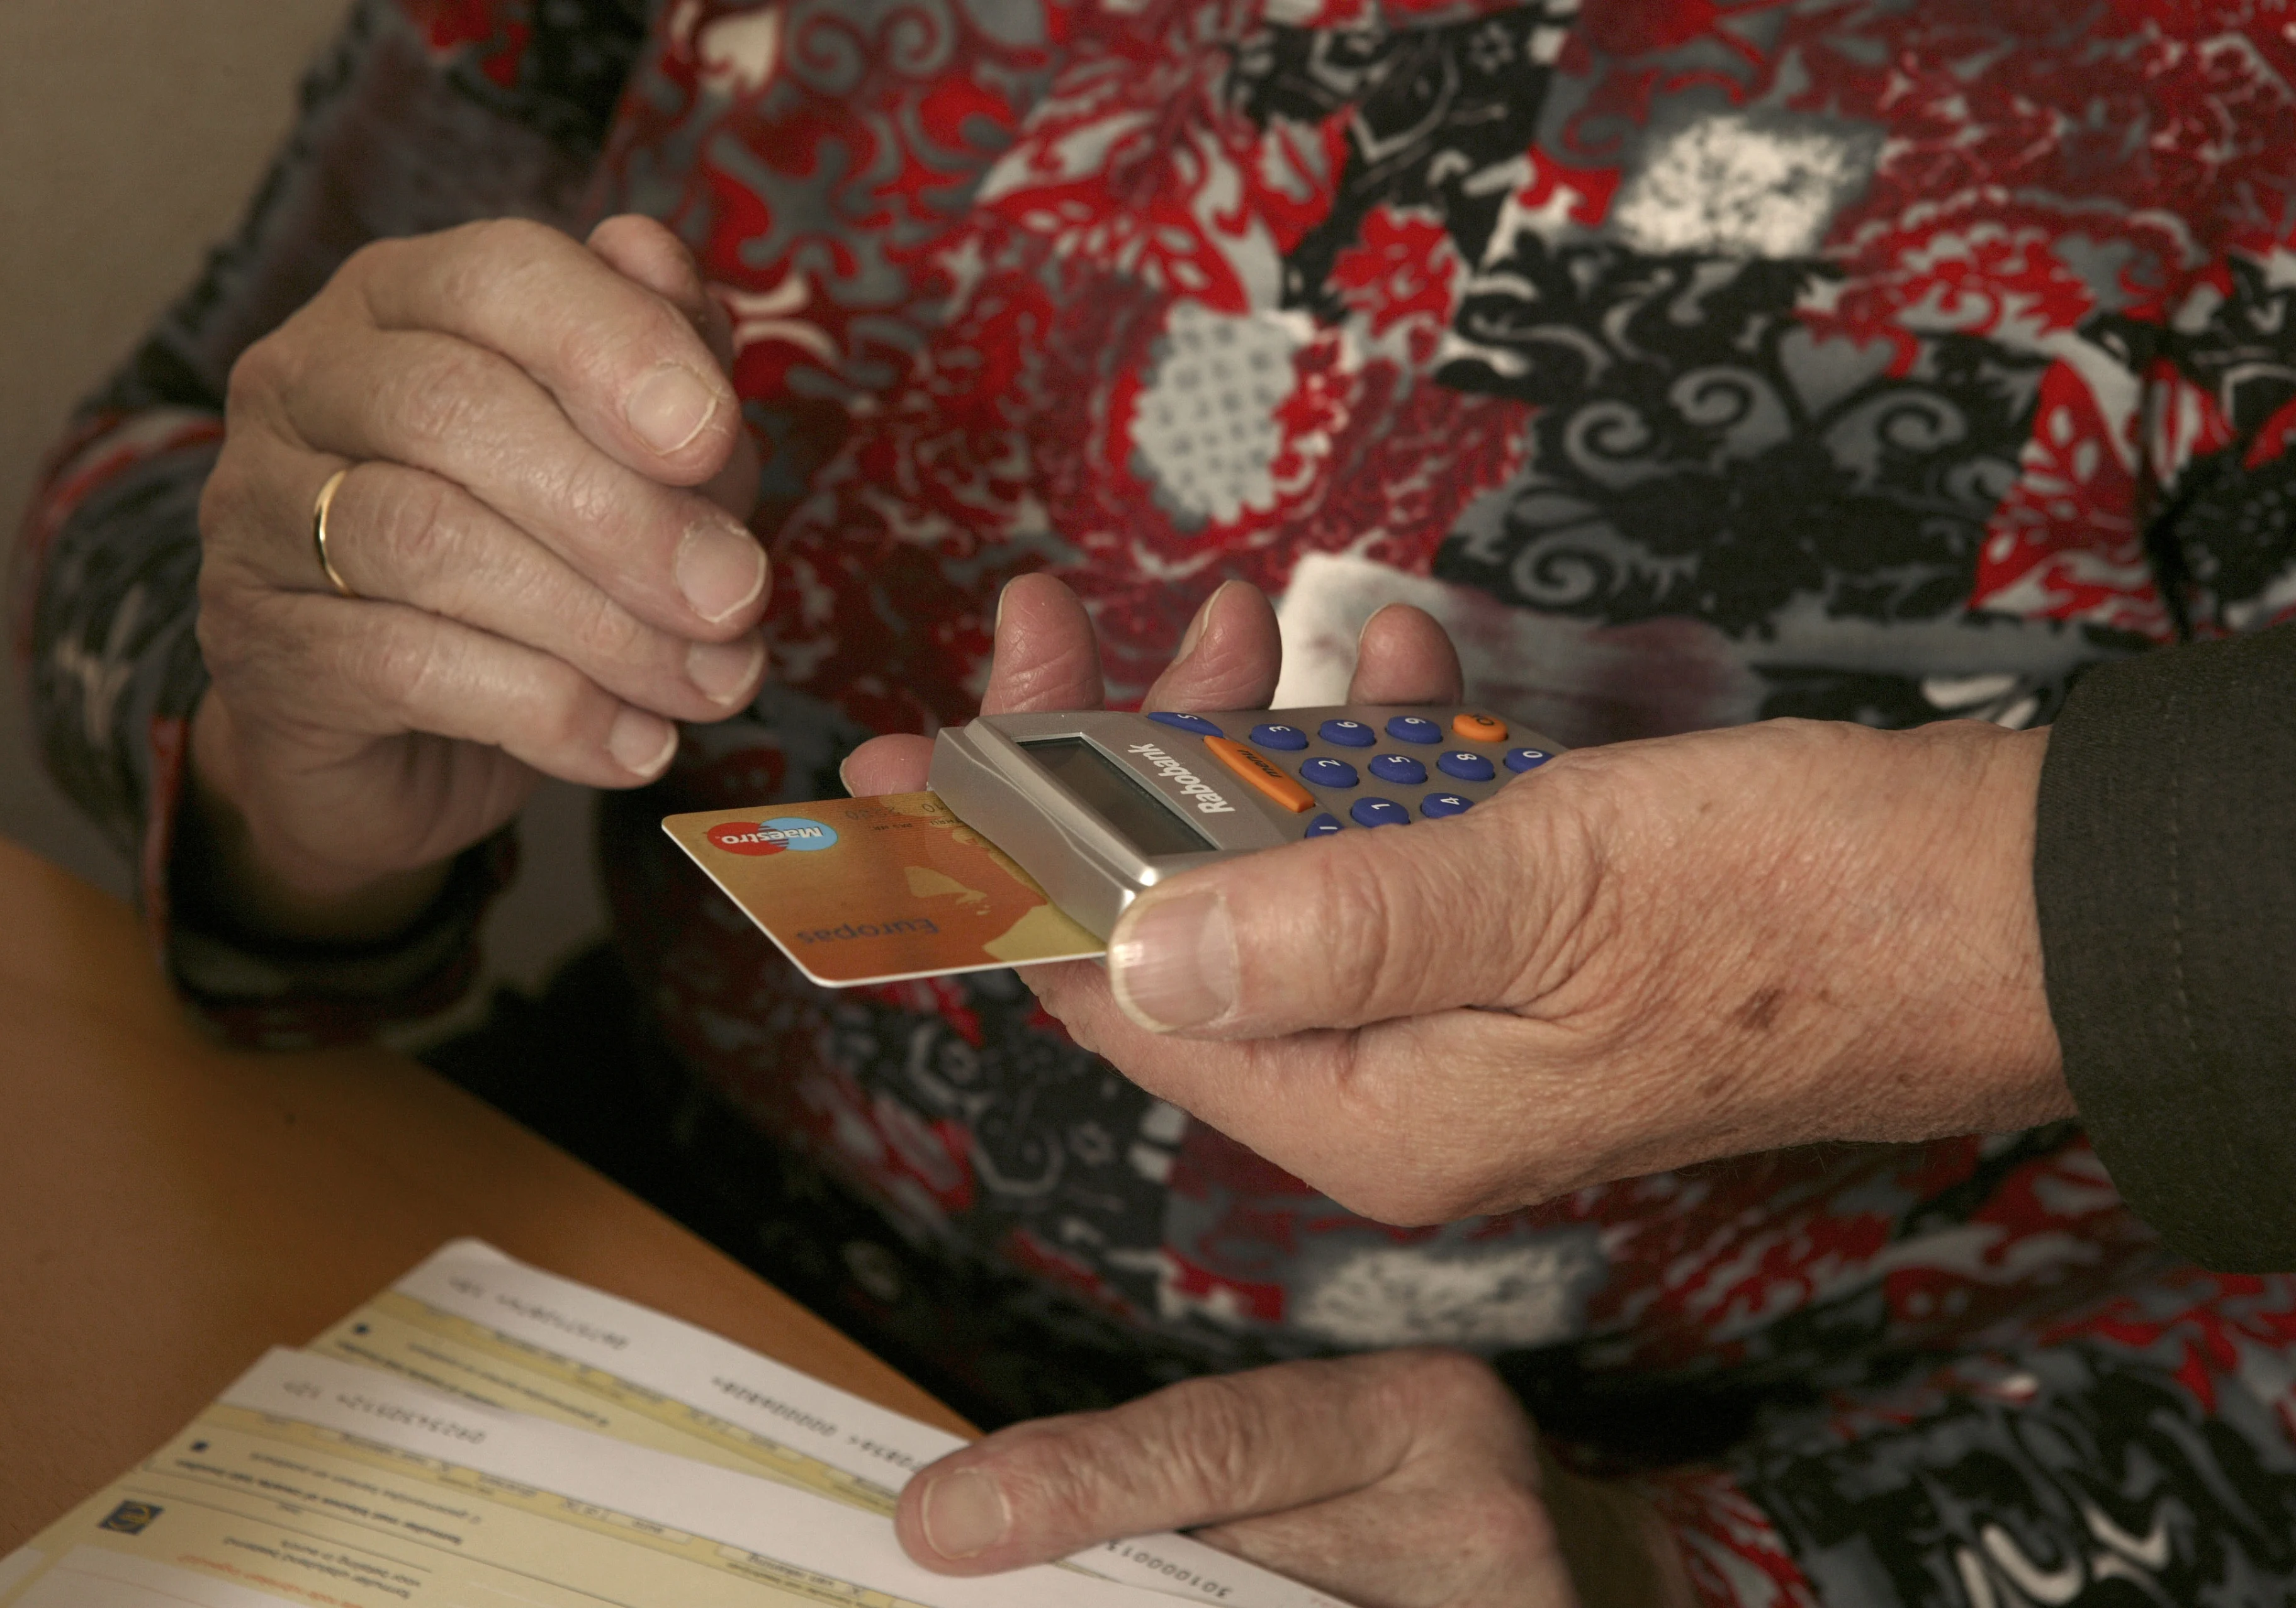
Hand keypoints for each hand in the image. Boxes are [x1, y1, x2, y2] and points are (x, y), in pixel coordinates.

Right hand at [187, 215, 766, 940]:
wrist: (404, 742)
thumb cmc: (539, 563)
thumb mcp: (630, 462)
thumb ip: (661, 374)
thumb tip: (668, 271)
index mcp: (400, 299)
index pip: (498, 274)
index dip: (615, 346)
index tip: (715, 440)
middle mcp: (304, 380)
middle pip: (458, 411)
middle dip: (625, 515)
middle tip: (735, 600)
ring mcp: (255, 511)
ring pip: (428, 541)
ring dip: (600, 625)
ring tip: (709, 685)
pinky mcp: (258, 645)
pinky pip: (402, 664)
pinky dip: (545, 710)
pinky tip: (633, 745)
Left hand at [846, 576, 2068, 1224]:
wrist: (2002, 911)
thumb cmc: (1801, 910)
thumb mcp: (1546, 890)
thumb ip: (1325, 920)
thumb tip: (1122, 939)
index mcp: (1372, 1108)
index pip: (1117, 992)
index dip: (1002, 866)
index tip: (918, 747)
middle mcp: (1394, 1083)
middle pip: (1179, 919)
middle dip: (1114, 761)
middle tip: (1051, 617)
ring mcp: (1455, 1015)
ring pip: (1282, 868)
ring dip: (1246, 734)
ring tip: (1235, 616)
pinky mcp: (1517, 950)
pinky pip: (1392, 854)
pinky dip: (1373, 752)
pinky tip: (1394, 657)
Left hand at [894, 1350, 1691, 1607]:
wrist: (1612, 1577)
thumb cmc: (1430, 1506)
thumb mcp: (1336, 1451)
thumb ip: (1202, 1477)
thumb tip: (996, 1517)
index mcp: (1421, 1411)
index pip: (1217, 1444)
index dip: (1070, 1485)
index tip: (938, 1522)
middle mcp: (1473, 1514)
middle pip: (1227, 1568)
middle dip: (1093, 1582)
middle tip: (963, 1574)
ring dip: (1141, 1605)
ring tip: (1042, 1586)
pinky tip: (1147, 1603)